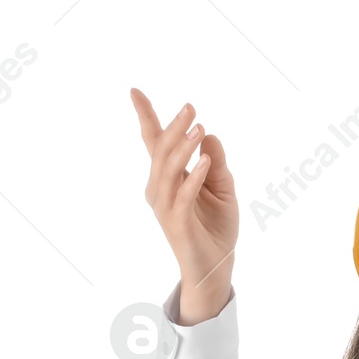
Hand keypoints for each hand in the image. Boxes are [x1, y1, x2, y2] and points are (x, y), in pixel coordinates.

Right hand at [130, 88, 237, 322]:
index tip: (135, 91)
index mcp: (168, 179)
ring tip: (197, 127)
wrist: (216, 267)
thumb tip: (209, 134)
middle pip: (161, 152)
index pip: (154, 144)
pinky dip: (194, 176)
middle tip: (190, 107)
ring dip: (183, 147)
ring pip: (169, 170)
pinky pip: (183, 195)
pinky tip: (204, 160)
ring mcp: (166, 206)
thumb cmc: (216, 228)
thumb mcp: (223, 189)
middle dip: (173, 128)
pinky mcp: (178, 223)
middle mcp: (160, 190)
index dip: (146, 118)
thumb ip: (216, 164)